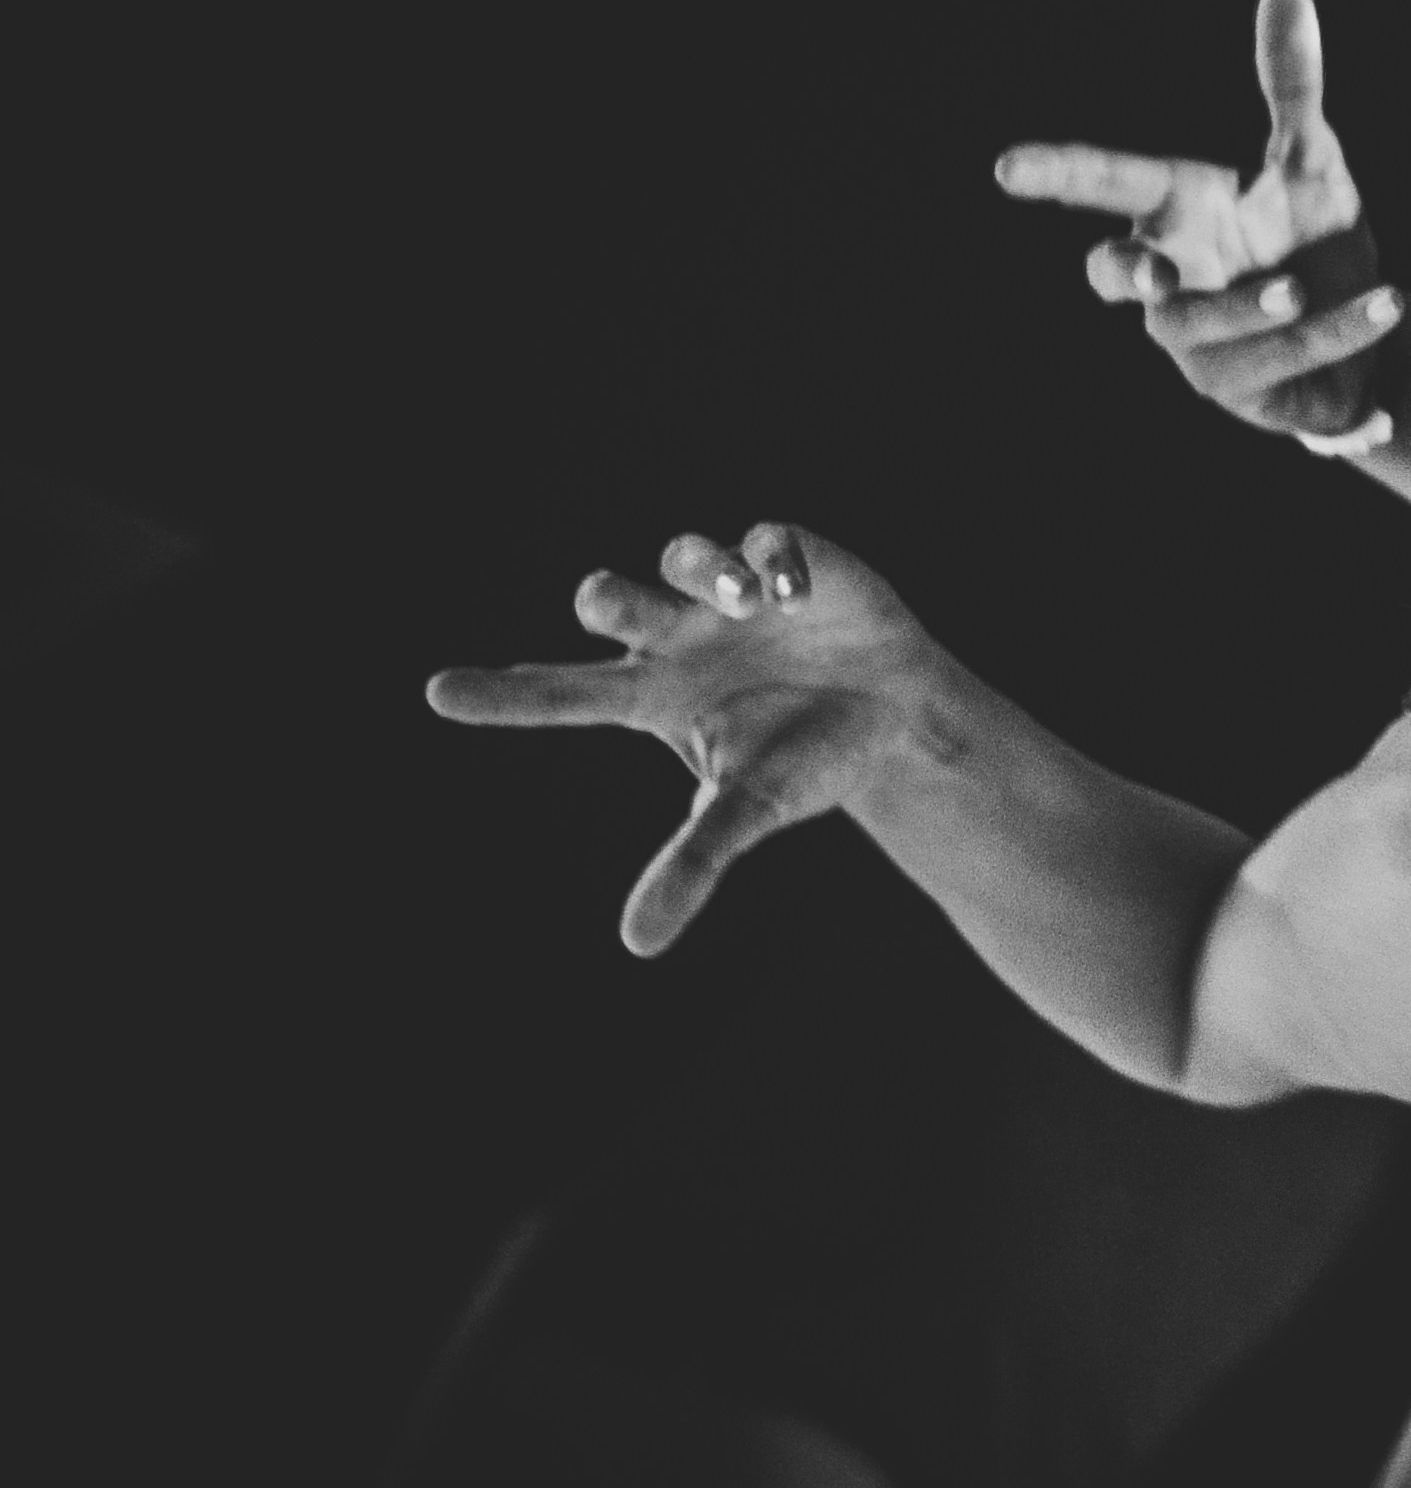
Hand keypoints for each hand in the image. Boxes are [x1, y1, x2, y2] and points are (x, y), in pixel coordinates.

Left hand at [425, 524, 947, 956]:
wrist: (896, 716)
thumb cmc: (808, 759)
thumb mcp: (748, 810)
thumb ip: (692, 865)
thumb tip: (636, 946)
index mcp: (654, 693)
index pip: (561, 692)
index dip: (505, 693)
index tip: (437, 695)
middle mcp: (680, 636)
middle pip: (611, 602)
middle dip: (611, 602)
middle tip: (623, 610)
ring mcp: (731, 596)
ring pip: (683, 558)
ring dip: (704, 573)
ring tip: (747, 604)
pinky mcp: (790, 560)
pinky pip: (765, 540)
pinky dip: (774, 562)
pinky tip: (795, 596)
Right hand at [994, 0, 1405, 438]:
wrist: (1364, 336)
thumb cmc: (1313, 242)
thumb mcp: (1310, 160)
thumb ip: (1292, 85)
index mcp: (1177, 212)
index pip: (1110, 183)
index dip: (1060, 173)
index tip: (1007, 167)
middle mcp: (1172, 276)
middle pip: (1113, 274)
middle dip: (1122, 271)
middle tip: (1151, 268)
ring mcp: (1197, 342)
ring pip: (1195, 326)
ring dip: (1244, 308)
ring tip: (1295, 288)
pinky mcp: (1241, 386)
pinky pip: (1282, 358)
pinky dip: (1337, 330)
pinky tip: (1387, 304)